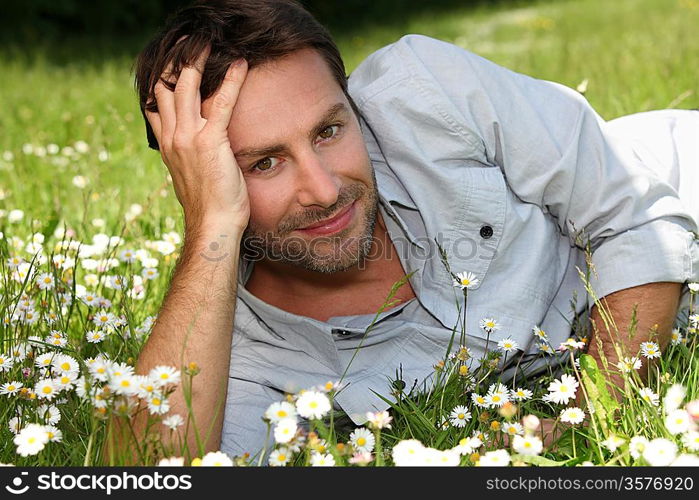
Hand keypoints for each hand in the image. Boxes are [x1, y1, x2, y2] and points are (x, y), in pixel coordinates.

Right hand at [146, 47, 249, 229]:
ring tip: (211, 43)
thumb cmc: (209, 203)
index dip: (164, 78)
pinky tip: (241, 64)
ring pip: (187, 86)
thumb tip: (199, 140)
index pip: (156, 100)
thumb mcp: (193, 172)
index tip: (176, 62)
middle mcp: (173, 136)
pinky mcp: (209, 141)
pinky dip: (231, 80)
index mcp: (168, 143)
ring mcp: (188, 137)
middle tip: (192, 43)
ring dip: (199, 60)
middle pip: (166, 85)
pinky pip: (221, 102)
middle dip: (177, 61)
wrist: (213, 225)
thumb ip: (190, 151)